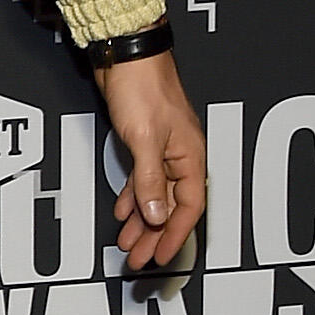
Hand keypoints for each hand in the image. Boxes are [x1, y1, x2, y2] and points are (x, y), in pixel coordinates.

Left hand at [100, 50, 205, 270]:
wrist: (126, 55)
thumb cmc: (142, 87)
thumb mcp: (145, 139)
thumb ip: (149, 179)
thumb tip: (154, 214)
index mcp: (190, 156)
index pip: (188, 208)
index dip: (174, 235)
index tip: (160, 256)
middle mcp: (180, 156)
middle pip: (170, 207)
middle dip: (153, 236)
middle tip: (139, 259)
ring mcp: (163, 150)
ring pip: (155, 196)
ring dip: (141, 221)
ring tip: (127, 243)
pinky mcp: (144, 142)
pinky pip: (143, 180)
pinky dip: (133, 198)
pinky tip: (124, 212)